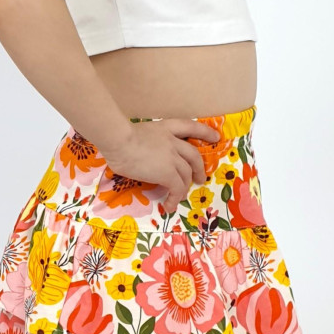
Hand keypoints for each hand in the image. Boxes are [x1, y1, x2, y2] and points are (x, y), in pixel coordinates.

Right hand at [98, 119, 220, 213]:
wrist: (118, 140)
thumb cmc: (118, 136)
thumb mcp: (136, 134)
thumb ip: (144, 143)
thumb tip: (137, 155)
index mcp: (164, 128)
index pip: (190, 127)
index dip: (205, 132)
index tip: (215, 137)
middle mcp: (172, 141)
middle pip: (193, 155)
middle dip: (199, 168)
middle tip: (200, 178)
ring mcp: (172, 157)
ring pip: (186, 174)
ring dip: (185, 187)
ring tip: (179, 197)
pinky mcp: (168, 173)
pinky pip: (177, 188)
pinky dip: (174, 198)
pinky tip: (169, 206)